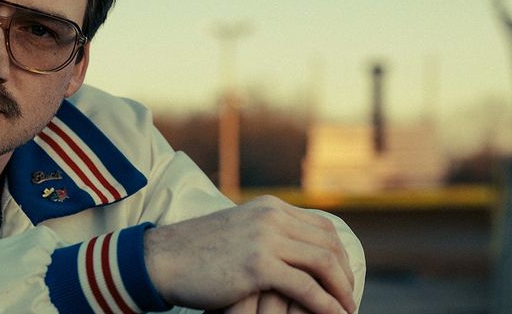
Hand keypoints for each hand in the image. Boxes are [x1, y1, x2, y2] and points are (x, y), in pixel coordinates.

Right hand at [143, 196, 354, 313]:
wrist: (163, 259)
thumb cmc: (197, 252)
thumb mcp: (238, 232)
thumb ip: (265, 234)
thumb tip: (290, 254)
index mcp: (269, 207)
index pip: (321, 227)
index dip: (338, 254)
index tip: (342, 277)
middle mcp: (271, 217)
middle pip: (328, 243)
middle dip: (344, 273)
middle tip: (349, 297)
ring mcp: (265, 239)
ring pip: (323, 263)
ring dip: (341, 289)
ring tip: (346, 309)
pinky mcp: (258, 265)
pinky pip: (305, 287)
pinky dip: (325, 304)